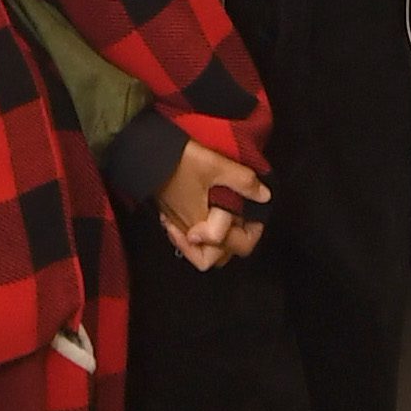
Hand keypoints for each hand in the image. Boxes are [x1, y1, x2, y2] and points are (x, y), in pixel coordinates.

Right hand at [154, 139, 268, 269]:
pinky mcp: (169, 219)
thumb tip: (264, 196)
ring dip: (216, 241)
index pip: (237, 245)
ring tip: (225, 218)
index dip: (254, 228)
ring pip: (202, 251)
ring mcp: (178, 228)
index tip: (256, 207)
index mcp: (206, 226)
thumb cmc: (180, 161)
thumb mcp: (217, 165)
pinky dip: (200, 233)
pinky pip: (189, 239)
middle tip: (243, 217)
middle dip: (234, 241)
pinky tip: (204, 212)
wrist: (146, 152)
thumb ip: (243, 181)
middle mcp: (192, 233)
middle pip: (217, 258)